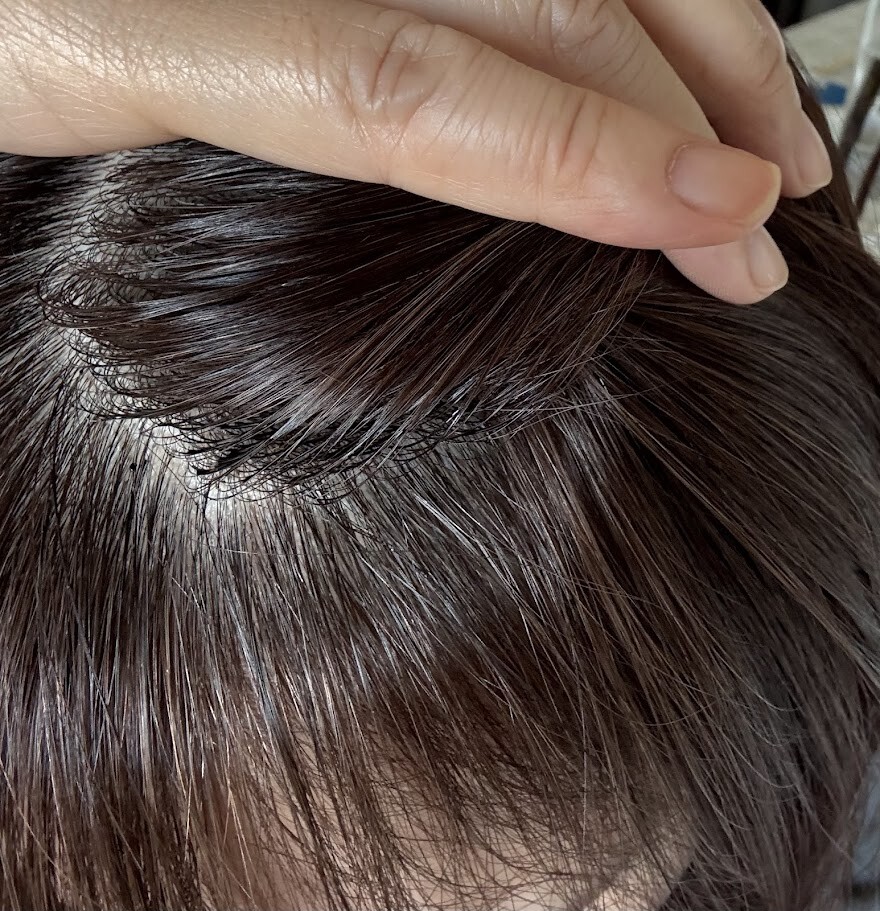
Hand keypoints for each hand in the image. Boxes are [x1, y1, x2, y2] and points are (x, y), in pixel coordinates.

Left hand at [0, 0, 829, 303]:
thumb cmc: (12, 26)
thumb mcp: (91, 91)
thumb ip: (259, 113)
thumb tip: (445, 165)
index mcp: (184, 17)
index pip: (418, 86)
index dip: (584, 150)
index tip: (716, 217)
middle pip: (537, 2)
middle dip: (685, 105)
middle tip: (764, 223)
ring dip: (693, 47)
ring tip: (762, 144)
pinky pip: (501, 0)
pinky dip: (610, 23)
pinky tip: (665, 62)